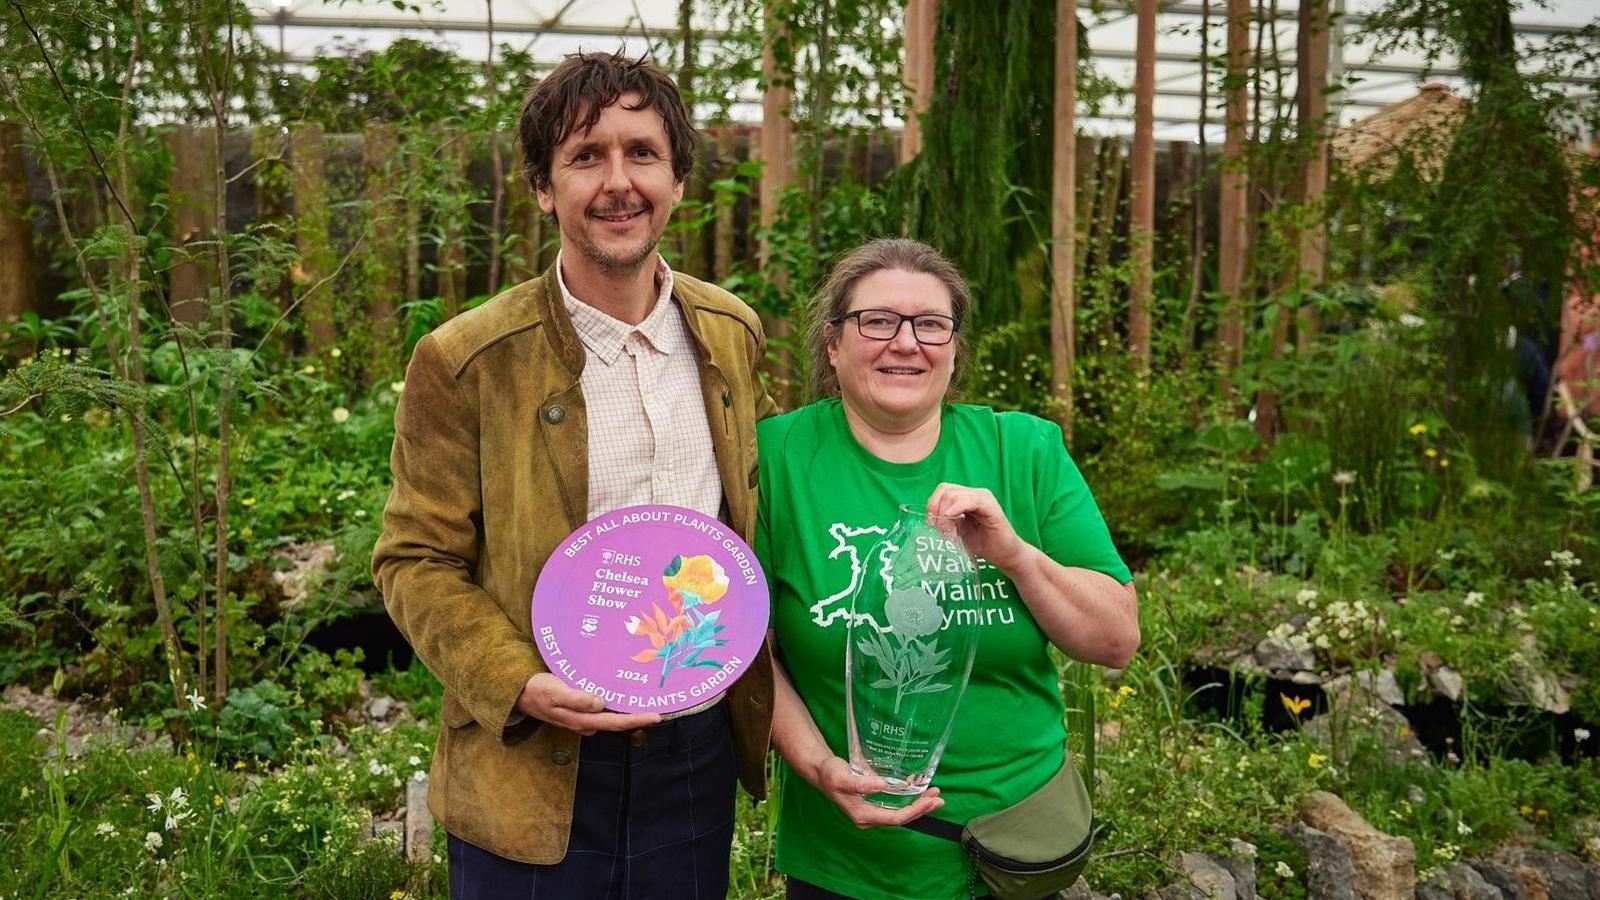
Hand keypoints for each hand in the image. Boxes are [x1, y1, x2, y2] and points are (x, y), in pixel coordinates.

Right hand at [514, 672, 660, 735]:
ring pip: (610, 719)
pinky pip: (601, 712)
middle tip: (661, 711)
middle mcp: (585, 722)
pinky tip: (621, 697)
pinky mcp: (578, 712)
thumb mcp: (555, 692)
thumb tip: (600, 703)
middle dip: (638, 718)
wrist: (519, 693)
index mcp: (581, 719)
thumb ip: (576, 698)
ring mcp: (581, 719)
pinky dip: (614, 707)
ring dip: (627, 713)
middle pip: (617, 723)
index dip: (637, 720)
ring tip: (646, 702)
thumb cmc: (537, 690)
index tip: (657, 716)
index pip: (615, 723)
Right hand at [812, 756, 944, 827]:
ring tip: (934, 795)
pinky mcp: (873, 804)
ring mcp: (871, 812)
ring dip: (918, 806)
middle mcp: (868, 817)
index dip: (914, 810)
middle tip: (939, 797)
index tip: (929, 800)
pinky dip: (909, 801)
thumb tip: (882, 785)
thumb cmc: (830, 774)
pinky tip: (918, 793)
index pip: (895, 818)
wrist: (821, 771)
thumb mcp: (843, 777)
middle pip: (901, 818)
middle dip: (921, 809)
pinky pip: (895, 807)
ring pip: (899, 814)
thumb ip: (861, 782)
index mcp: (863, 815)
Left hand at [927, 482, 1027, 571]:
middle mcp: (975, 494)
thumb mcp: (958, 530)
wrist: (1004, 555)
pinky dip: (956, 507)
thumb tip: (930, 518)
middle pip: (946, 490)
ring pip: (954, 495)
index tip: (930, 523)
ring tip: (946, 531)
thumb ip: (946, 521)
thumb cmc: (982, 544)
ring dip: (944, 513)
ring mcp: (984, 498)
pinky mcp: (991, 507)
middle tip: (937, 529)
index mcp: (966, 497)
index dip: (932, 504)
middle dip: (936, 509)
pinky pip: (970, 501)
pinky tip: (950, 516)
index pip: (943, 490)